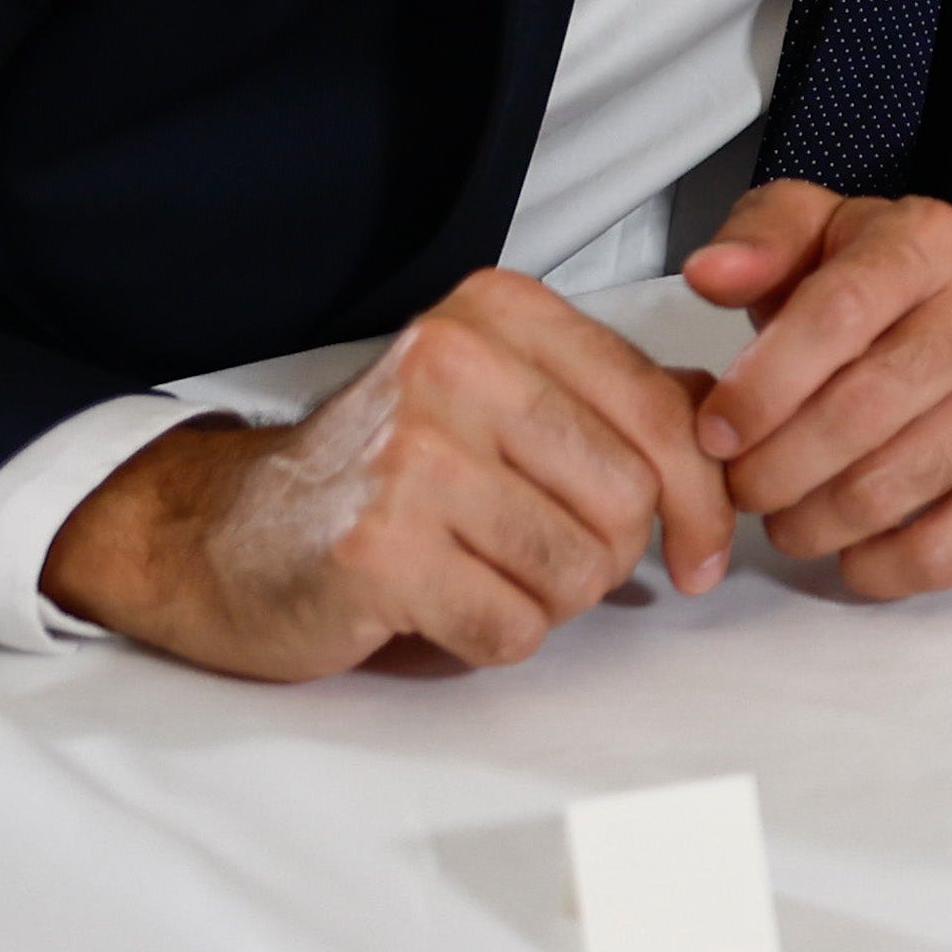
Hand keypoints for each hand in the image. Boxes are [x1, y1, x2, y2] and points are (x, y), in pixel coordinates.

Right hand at [39, 269, 732, 680]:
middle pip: (629, 497)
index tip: (701, 553)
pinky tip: (439, 608)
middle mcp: (454, 362)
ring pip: (580, 569)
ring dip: (548, 601)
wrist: (226, 535)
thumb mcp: (502, 398)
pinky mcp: (377, 546)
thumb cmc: (385, 473)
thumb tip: (725, 417)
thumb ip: (612, 397)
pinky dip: (492, 638)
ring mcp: (411, 453)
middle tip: (544, 564)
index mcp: (500, 313)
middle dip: (609, 557)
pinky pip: (511, 626)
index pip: (660, 409)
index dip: (703, 498)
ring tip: (484, 577)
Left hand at [679, 183, 951, 600]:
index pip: (839, 312)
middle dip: (778, 467)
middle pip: (867, 407)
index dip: (764, 384)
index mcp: (929, 241)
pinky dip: (883, 568)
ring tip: (786, 520)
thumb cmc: (883, 286)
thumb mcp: (817, 233)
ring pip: (902, 483)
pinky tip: (850, 552)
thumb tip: (709, 273)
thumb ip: (758, 240)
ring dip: (818, 522)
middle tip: (742, 490)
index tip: (715, 434)